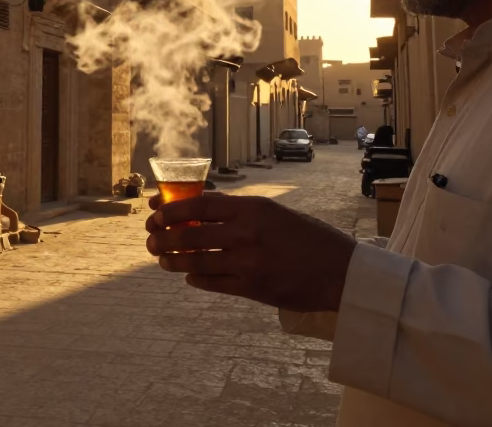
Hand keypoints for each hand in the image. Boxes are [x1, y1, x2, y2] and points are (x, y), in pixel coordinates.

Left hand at [145, 193, 356, 313]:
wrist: (339, 271)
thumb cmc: (308, 238)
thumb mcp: (274, 213)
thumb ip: (239, 211)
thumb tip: (203, 205)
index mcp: (252, 208)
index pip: (199, 205)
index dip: (171, 209)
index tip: (155, 212)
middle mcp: (245, 233)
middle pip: (189, 233)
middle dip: (162, 236)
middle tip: (151, 239)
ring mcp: (246, 262)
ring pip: (194, 260)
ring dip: (172, 260)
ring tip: (162, 259)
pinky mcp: (250, 287)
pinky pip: (211, 282)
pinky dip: (195, 278)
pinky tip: (189, 276)